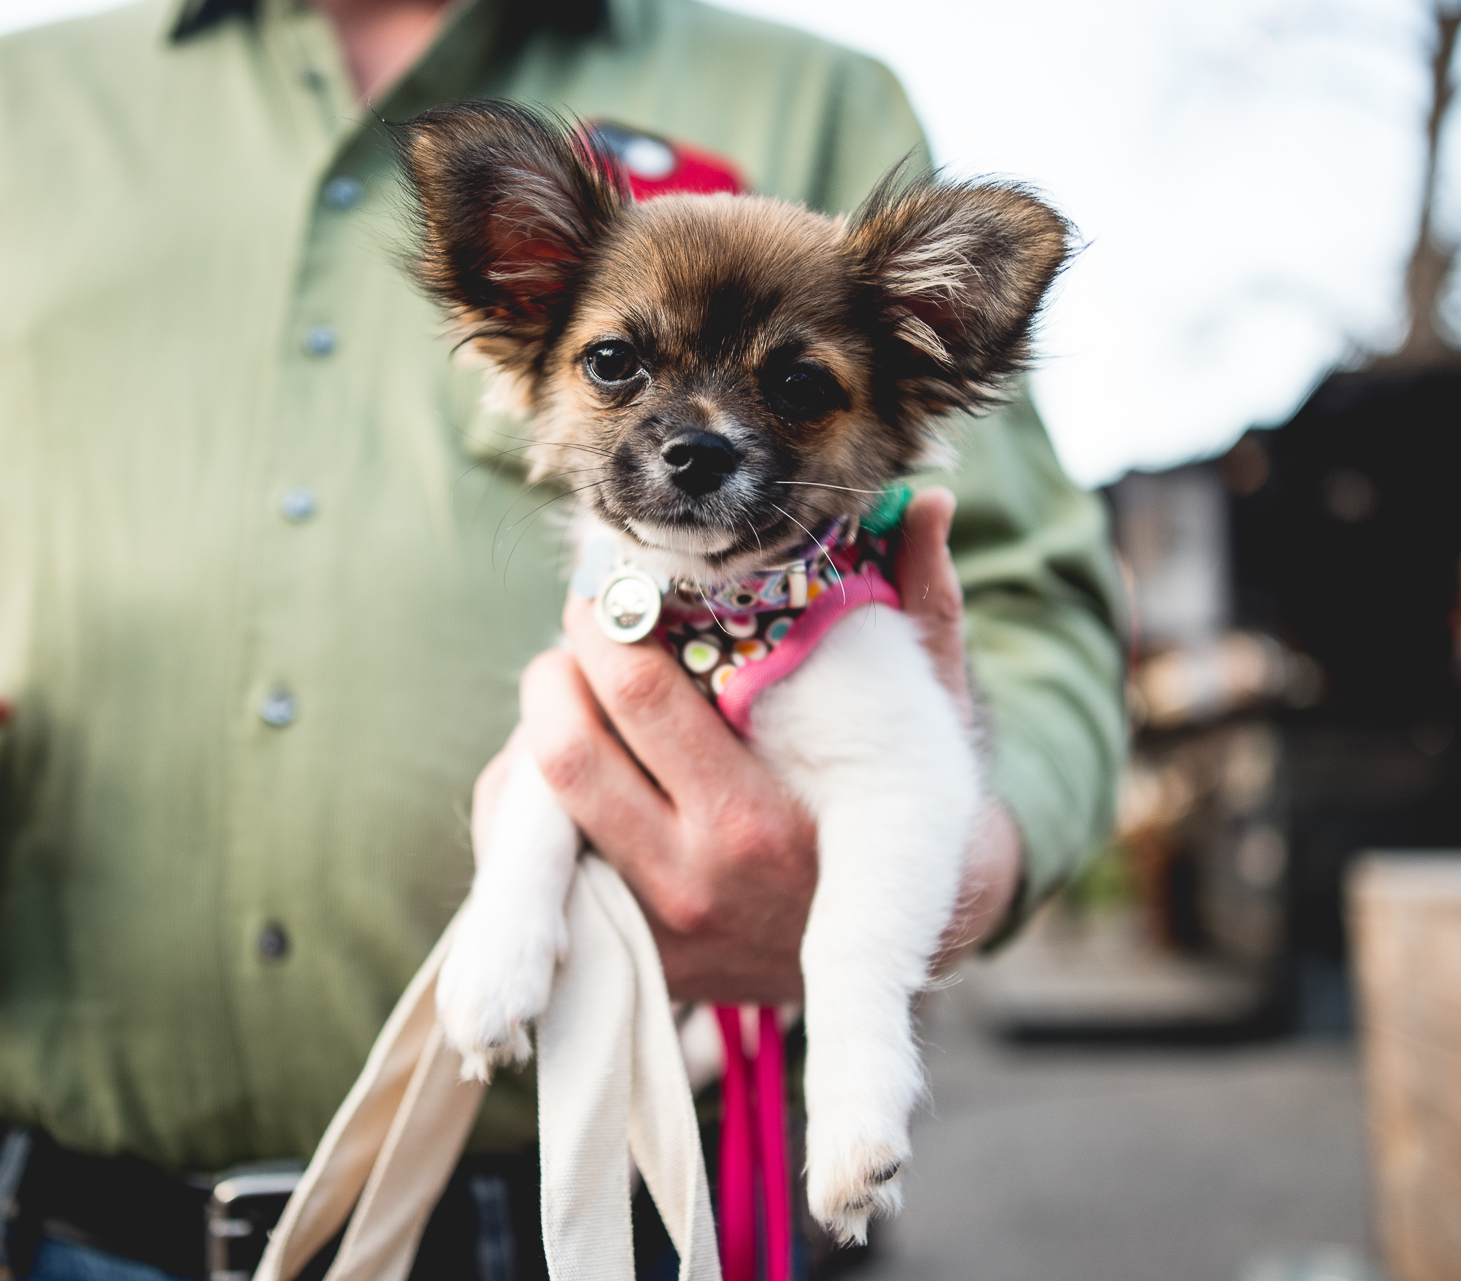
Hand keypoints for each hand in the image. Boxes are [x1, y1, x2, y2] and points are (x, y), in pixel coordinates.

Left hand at [471, 487, 1023, 1000]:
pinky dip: (529, 794)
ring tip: (579, 680)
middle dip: (563, 659)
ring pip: (533, 799)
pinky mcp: (617, 951)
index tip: (614, 574)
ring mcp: (644, 926)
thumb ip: (926, 610)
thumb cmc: (914, 819)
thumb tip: (925, 498)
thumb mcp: (931, 721)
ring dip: (540, 723)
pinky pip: (532, 856)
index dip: (611, 616)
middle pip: (565, 743)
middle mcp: (689, 882)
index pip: (640, 697)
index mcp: (758, 822)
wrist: (906, 962)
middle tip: (590, 620)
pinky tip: (570, 754)